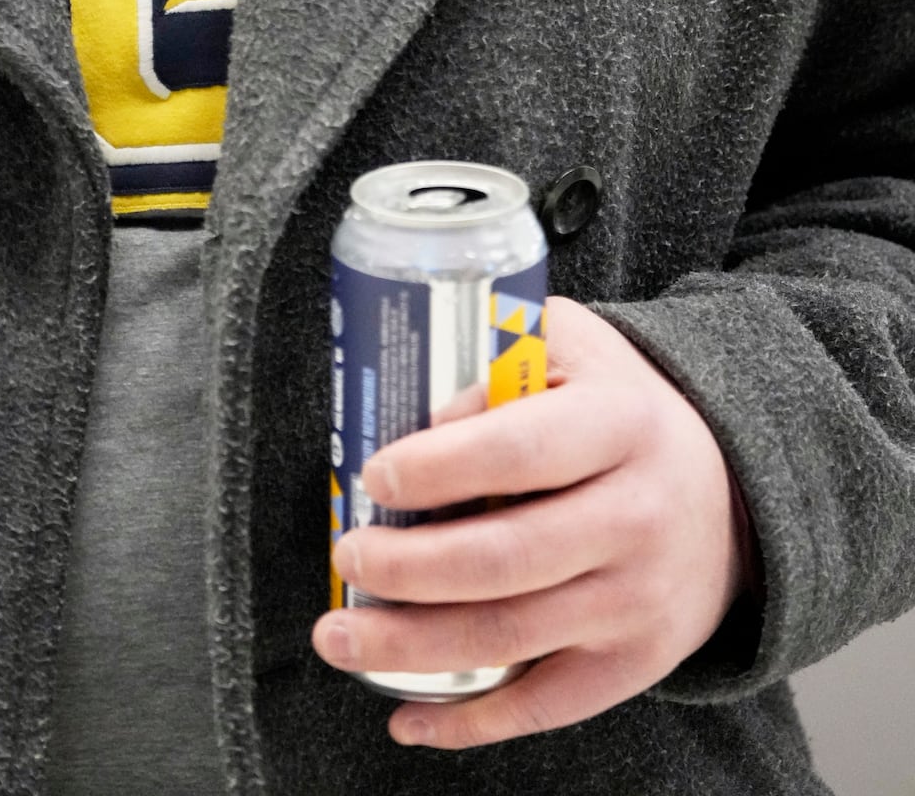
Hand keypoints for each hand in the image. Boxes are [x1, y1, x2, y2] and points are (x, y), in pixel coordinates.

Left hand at [311, 295, 750, 749]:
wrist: (731, 493)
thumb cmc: (621, 409)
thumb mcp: (573, 349)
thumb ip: (501, 356)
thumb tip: (424, 416)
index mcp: (620, 426)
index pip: (517, 451)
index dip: (437, 468)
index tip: (374, 475)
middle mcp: (635, 518)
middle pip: (502, 559)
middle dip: (406, 567)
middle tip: (347, 555)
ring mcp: (637, 601)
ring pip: (509, 636)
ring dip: (410, 646)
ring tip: (338, 637)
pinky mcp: (634, 663)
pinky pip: (544, 706)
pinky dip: (469, 721)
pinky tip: (406, 716)